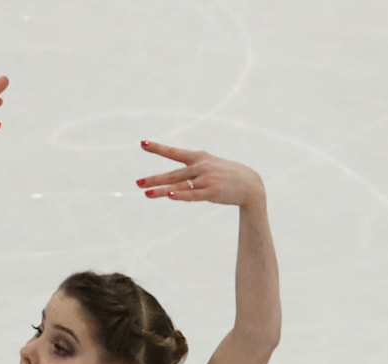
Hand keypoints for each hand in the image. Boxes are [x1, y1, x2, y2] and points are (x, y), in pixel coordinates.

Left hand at [135, 141, 263, 207]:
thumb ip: (190, 172)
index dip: (158, 148)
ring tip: (146, 193)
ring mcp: (206, 179)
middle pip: (172, 174)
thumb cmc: (226, 175)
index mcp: (199, 157)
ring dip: (161, 190)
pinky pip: (193, 194)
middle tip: (137, 183)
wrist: (250, 185)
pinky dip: (181, 195)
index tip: (142, 143)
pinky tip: (170, 196)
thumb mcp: (209, 166)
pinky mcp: (211, 192)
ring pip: (179, 185)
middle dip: (154, 179)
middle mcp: (201, 167)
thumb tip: (172, 185)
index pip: (174, 152)